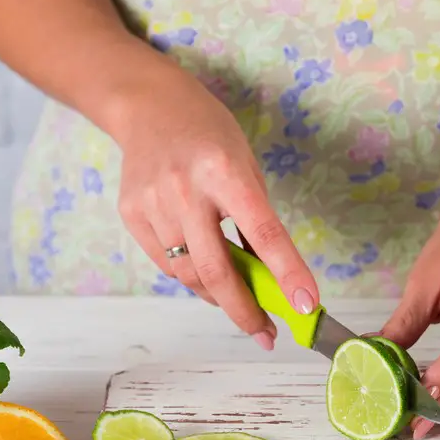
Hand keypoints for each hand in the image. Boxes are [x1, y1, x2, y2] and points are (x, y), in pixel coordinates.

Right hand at [108, 73, 317, 348]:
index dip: (288, 273)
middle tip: (266, 333)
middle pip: (217, 270)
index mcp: (226, 172)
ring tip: (238, 299)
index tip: (307, 305)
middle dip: (245, 311)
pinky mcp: (131, 215)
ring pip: (189, 274)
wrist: (149, 106)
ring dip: (218, 296)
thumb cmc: (210, 135)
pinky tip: (205, 269)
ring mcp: (153, 204)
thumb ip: (256, 219)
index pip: (265, 233)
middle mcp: (186, 190)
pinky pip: (166, 263)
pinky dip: (191, 275)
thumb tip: (268, 278)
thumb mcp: (246, 165)